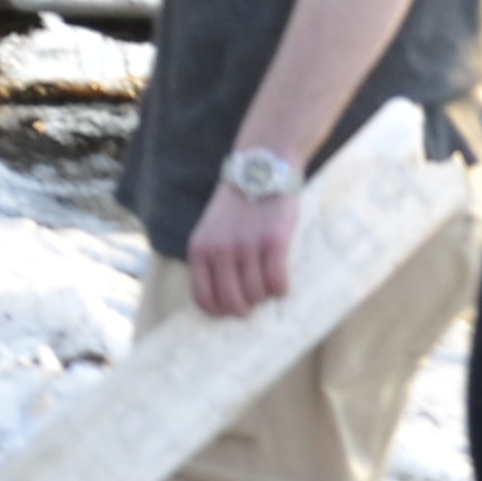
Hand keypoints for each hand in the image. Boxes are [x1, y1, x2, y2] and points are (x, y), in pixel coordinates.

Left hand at [187, 180, 295, 316]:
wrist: (260, 170)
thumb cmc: (237, 204)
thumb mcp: (211, 229)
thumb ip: (212, 257)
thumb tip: (224, 297)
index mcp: (200, 249)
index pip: (204, 298)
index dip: (219, 311)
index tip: (230, 309)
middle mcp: (220, 250)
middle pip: (232, 301)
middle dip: (243, 309)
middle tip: (253, 304)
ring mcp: (247, 247)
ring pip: (256, 294)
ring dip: (264, 296)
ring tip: (268, 285)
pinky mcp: (273, 242)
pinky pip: (277, 282)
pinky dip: (281, 289)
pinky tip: (281, 283)